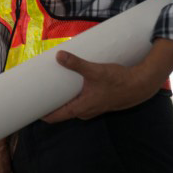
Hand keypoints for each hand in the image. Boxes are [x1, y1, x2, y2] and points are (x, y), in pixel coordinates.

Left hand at [42, 50, 164, 123]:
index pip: (57, 116)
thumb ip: (76, 63)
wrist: (141, 85)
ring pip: (74, 106)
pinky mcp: (100, 102)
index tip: (31, 110)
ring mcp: (94, 108)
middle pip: (63, 111)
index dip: (43, 114)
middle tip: (39, 94)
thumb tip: (59, 55)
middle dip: (51, 104)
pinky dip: (74, 96)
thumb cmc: (118, 81)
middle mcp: (86, 111)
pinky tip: (73, 85)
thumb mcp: (95, 70)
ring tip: (52, 88)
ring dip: (64, 99)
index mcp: (81, 108)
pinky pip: (82, 102)